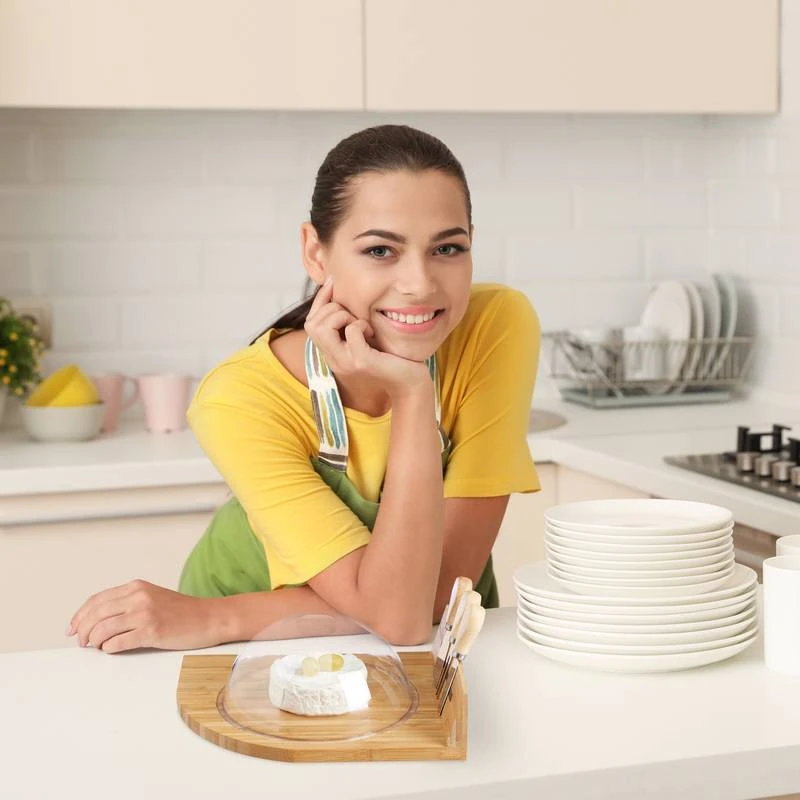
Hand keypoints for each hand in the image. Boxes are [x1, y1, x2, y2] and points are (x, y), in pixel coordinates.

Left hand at [67, 579, 220, 652]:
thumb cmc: (183, 612)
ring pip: (103, 629)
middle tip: (81, 642)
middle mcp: (138, 597)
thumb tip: (98, 620)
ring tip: (96, 647)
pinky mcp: (152, 631)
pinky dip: (109, 648)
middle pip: (96, 614)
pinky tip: (111, 649)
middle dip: (82, 630)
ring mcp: (145, 613)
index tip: (72, 628)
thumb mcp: (153, 598)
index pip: (97, 600)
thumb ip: (128, 603)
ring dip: (94, 641)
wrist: (210, 617)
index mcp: (137, 587)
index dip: (79, 615)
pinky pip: (118, 642)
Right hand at [304, 277, 430, 397]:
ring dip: (342, 316)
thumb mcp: (365, 338)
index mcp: (332, 353)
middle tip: (354, 315)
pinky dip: (361, 325)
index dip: (319, 300)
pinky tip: (372, 333)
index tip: (333, 283)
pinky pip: (351, 331)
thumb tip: (341, 293)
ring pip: (323, 328)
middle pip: (311, 324)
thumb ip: (350, 324)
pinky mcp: (361, 361)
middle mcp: (334, 360)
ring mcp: (345, 361)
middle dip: (331, 308)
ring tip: (362, 324)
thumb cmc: (391, 358)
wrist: (410, 384)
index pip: (310, 323)